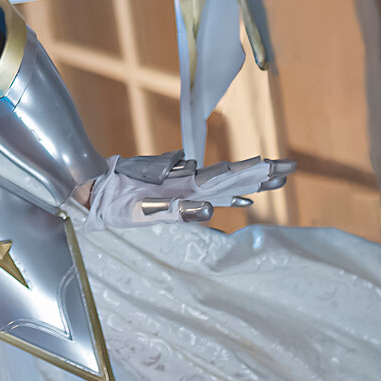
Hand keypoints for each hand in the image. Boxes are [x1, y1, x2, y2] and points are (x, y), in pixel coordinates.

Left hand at [82, 152, 294, 230]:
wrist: (90, 188)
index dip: (252, 174)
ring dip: (249, 182)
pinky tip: (241, 202)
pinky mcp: (174, 194)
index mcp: (186, 186)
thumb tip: (210, 211)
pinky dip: (229, 196)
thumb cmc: (114, 203)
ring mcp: (183, 187)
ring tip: (276, 179)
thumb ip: (177, 212)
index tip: (278, 168)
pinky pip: (209, 195)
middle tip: (290, 169)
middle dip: (260, 174)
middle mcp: (188, 183)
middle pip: (231, 176)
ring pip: (223, 182)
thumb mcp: (143, 211)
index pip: (227, 177)